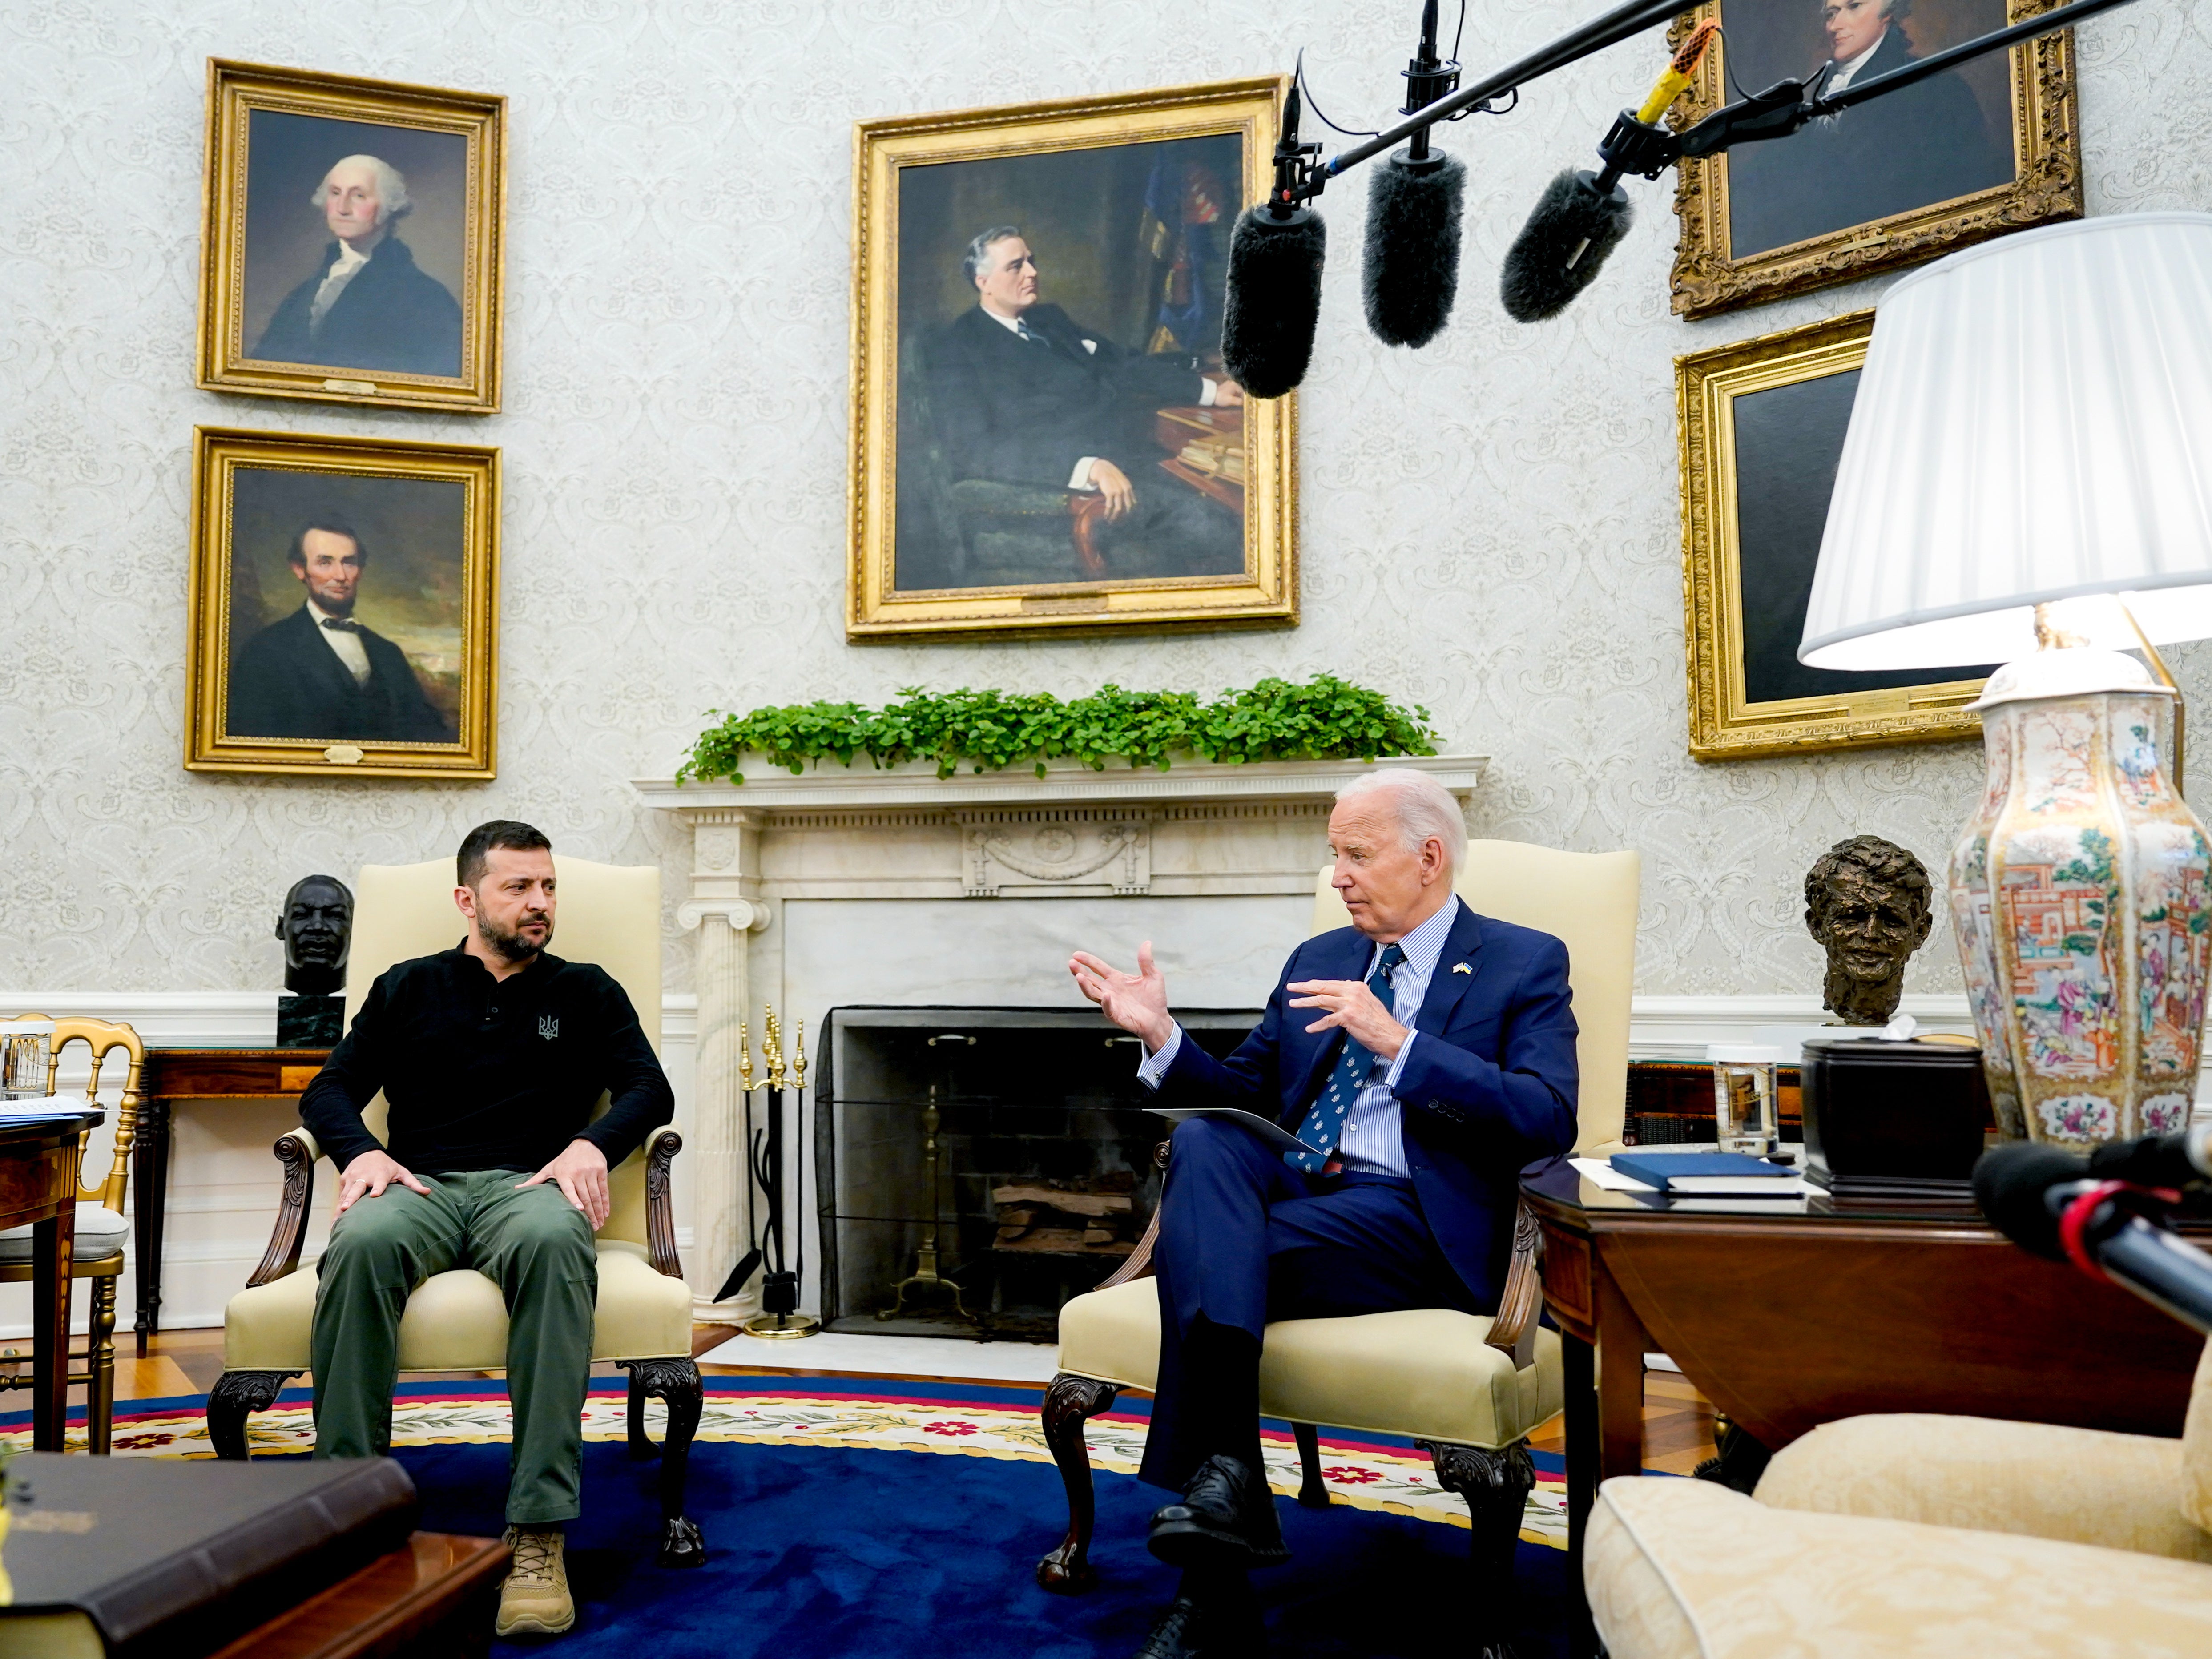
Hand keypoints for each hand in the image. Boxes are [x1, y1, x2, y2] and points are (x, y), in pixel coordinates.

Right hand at [336, 1150, 430, 1214]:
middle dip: (351, 1198)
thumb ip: (412, 1183)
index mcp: (380, 1174)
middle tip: (346, 1209)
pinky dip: (336, 1209)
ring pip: (345, 1194)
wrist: (366, 1152)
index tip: (375, 1196)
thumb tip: (428, 1192)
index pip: (380, 1181)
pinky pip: (340, 1196)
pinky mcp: (344, 1180)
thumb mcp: (401, 1171)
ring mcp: (352, 1178)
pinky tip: (334, 1222)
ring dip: (340, 1208)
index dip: (378, 1188)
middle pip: (357, 1188)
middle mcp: (365, 1176)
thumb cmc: (386, 1166)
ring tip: (336, 1223)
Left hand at [518, 1138, 610, 1229]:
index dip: (575, 1199)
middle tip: (593, 1227)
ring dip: (598, 1211)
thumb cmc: (565, 1159)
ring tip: (599, 1224)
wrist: (586, 1143)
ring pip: (596, 1195)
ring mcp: (591, 1172)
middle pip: (586, 1196)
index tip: (579, 1210)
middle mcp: (579, 1173)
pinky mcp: (602, 1172)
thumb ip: (535, 1180)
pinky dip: (605, 1203)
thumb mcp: (549, 1167)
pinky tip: (605, 1213)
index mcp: (564, 1174)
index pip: (570, 1189)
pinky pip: (604, 1190)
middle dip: (590, 1213)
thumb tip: (516, 1189)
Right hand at [1069, 940, 1173, 1050]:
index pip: (1098, 968)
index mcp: (1116, 979)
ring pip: (1093, 994)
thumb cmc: (1154, 998)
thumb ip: (1146, 961)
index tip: (1076, 954)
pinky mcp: (1116, 1015)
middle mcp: (1110, 990)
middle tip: (1071, 963)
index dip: (1087, 961)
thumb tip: (1147, 943)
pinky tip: (1105, 996)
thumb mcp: (1153, 976)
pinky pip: (1108, 1009)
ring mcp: (1111, 1003)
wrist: (1159, 1019)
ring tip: (1079, 977)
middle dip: (1080, 972)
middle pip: (1090, 980)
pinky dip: (1106, 1003)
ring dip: (1086, 986)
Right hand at [1088, 458, 1134, 521]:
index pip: (1132, 502)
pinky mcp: (1109, 493)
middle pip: (1127, 507)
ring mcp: (1117, 491)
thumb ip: (1125, 489)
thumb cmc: (1111, 476)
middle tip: (1119, 521)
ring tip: (1111, 521)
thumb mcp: (1122, 481)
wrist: (1103, 469)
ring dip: (1114, 516)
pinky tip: (1105, 516)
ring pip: (1118, 508)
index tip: (1125, 516)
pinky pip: (1109, 506)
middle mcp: (1125, 490)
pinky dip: (1107, 512)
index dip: (1129, 510)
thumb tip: (1129, 500)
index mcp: (1129, 487)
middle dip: (1124, 515)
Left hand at [1213, 379, 1244, 405]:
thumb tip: (1244, 402)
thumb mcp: (1231, 400)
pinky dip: (1236, 393)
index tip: (1248, 401)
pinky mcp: (1227, 386)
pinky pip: (1234, 389)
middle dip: (1244, 395)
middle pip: (1242, 389)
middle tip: (1246, 401)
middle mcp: (1233, 382)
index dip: (1246, 396)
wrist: (1210, 394)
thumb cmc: (1221, 397)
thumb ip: (1239, 401)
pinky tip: (1236, 398)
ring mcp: (1230, 383)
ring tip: (1242, 400)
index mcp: (1235, 384)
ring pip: (1238, 389)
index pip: (1244, 390)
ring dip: (1240, 394)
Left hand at [1288, 978, 1410, 1060]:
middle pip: (1323, 987)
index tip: (1304, 985)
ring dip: (1305, 1002)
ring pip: (1322, 1000)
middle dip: (1305, 987)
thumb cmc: (1379, 1021)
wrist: (1391, 1034)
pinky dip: (1317, 1025)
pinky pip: (1328, 1020)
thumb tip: (1341, 989)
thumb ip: (1353, 995)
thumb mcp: (1367, 1001)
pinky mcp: (1348, 1017)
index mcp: (1356, 986)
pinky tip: (1309, 1028)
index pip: (1331, 983)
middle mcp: (1352, 991)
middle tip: (1291, 987)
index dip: (1315, 984)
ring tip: (1292, 1003)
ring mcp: (1349, 1004)